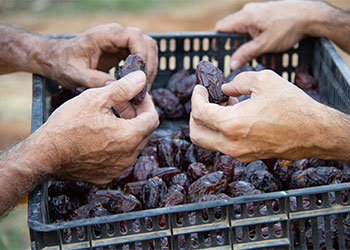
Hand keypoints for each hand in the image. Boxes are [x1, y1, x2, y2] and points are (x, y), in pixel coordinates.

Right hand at [36, 71, 158, 183]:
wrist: (44, 154)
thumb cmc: (67, 126)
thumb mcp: (96, 98)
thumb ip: (123, 88)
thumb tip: (142, 78)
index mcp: (130, 137)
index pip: (153, 117)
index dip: (147, 103)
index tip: (137, 95)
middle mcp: (129, 156)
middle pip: (144, 131)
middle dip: (136, 114)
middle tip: (121, 103)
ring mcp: (118, 168)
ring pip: (133, 145)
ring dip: (127, 129)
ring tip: (109, 117)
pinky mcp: (107, 176)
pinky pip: (121, 157)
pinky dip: (118, 144)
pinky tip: (102, 135)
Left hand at [40, 23, 157, 88]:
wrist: (55, 59)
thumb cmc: (62, 64)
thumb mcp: (75, 74)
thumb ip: (94, 80)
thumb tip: (116, 87)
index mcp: (104, 35)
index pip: (134, 36)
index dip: (142, 54)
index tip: (140, 75)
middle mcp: (115, 35)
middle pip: (146, 43)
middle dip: (149, 65)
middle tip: (144, 87)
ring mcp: (120, 42)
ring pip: (147, 50)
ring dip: (148, 69)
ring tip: (142, 89)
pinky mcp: (122, 51)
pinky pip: (140, 58)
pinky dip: (142, 72)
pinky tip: (136, 86)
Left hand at [190, 70, 326, 161]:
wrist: (315, 132)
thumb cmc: (293, 106)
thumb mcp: (264, 81)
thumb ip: (238, 81)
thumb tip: (225, 88)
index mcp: (231, 124)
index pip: (199, 112)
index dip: (196, 97)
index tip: (200, 89)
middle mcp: (231, 144)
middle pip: (196, 134)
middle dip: (195, 114)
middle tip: (205, 100)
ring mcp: (238, 153)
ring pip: (208, 142)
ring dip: (208, 123)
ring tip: (225, 105)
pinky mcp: (247, 156)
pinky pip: (223, 145)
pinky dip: (221, 131)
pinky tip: (236, 116)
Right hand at [215, 1, 327, 69]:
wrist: (310, 16)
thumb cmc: (288, 28)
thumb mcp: (264, 45)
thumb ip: (246, 54)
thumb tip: (231, 64)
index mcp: (245, 17)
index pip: (221, 27)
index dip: (217, 40)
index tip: (218, 53)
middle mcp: (249, 11)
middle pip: (232, 29)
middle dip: (234, 45)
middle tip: (236, 58)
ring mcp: (258, 11)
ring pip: (244, 29)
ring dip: (246, 43)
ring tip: (253, 55)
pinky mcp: (266, 14)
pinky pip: (254, 26)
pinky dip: (255, 38)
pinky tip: (263, 47)